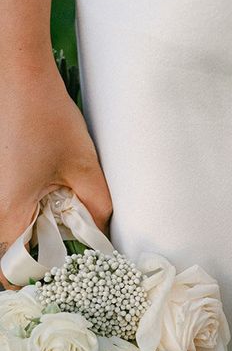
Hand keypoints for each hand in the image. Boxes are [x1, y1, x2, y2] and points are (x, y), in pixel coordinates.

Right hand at [0, 59, 111, 288]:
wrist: (18, 72)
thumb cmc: (47, 116)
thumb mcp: (85, 168)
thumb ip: (96, 210)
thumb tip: (102, 239)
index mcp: (8, 212)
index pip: (12, 270)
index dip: (36, 278)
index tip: (62, 277)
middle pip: (11, 250)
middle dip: (40, 254)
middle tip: (70, 243)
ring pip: (10, 229)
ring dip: (35, 230)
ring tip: (62, 212)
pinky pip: (11, 208)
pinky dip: (29, 210)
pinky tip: (49, 192)